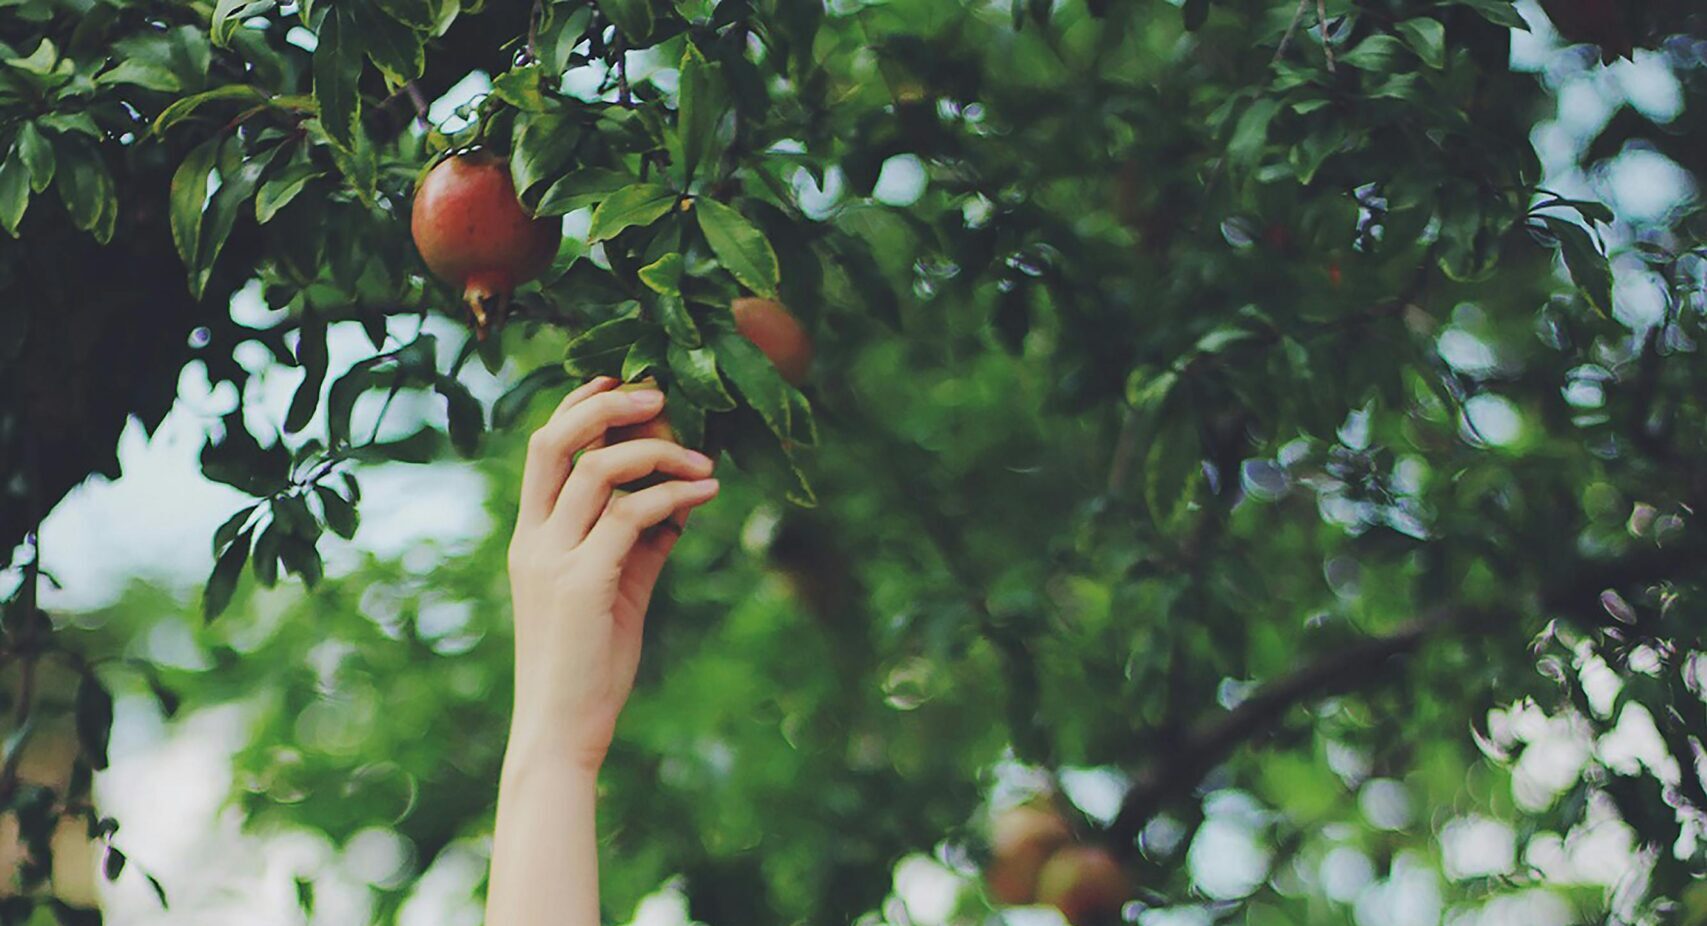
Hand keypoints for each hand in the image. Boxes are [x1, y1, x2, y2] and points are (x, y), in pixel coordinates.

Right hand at [506, 376, 719, 771]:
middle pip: (554, 441)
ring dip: (659, 451)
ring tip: (705, 460)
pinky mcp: (582, 584)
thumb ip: (640, 543)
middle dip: (607, 406)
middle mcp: (533, 539)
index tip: (625, 385)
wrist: (563, 729)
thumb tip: (681, 503)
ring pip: (599, 471)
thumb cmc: (590, 664)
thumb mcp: (617, 590)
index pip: (545, 449)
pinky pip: (632, 516)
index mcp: (531, 536)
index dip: (581, 407)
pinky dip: (675, 495)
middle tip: (659, 393)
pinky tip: (707, 494)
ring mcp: (553, 559)